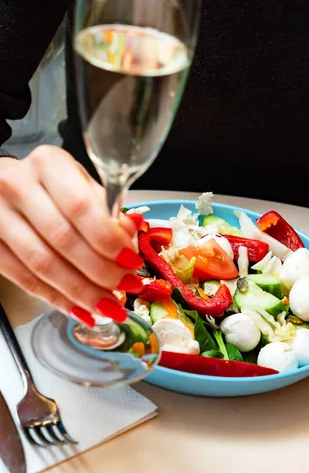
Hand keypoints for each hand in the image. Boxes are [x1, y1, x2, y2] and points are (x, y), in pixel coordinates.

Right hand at [0, 146, 141, 324]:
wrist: (4, 187)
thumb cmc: (50, 185)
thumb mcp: (81, 183)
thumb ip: (106, 208)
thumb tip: (131, 232)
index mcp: (48, 164)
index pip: (80, 206)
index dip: (108, 239)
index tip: (131, 261)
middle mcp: (18, 186)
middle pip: (62, 239)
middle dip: (100, 271)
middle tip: (127, 287)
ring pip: (42, 264)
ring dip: (80, 291)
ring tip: (108, 305)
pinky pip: (24, 278)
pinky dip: (56, 297)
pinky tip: (79, 307)